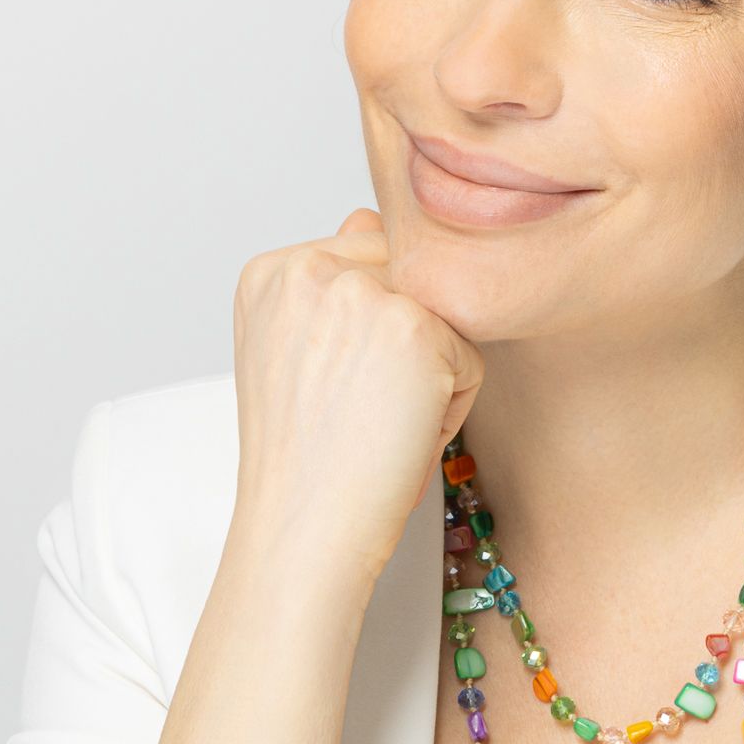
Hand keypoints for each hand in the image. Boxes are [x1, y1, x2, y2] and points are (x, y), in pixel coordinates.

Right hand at [228, 207, 484, 587]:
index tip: (335, 394)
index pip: (369, 266)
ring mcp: (361, 292)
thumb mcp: (297, 356)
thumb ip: (333, 280)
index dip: (369, 341)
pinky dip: (451, 410)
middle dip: (404, 353)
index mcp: (271, 271)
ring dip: (429, 382)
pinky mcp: (416, 328)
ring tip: (376, 427)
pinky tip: (399, 439)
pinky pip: (471, 360)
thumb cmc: (305, 462)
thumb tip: (365, 213)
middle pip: (412, 285)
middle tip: (357, 417)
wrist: (303, 531)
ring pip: (446, 320)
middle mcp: (308, 266)